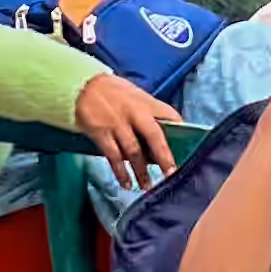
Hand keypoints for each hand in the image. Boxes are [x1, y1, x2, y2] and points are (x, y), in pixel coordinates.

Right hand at [72, 70, 178, 187]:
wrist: (81, 85)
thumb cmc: (111, 91)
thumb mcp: (134, 94)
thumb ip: (148, 111)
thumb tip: (165, 132)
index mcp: (145, 101)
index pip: (169, 114)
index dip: (180, 130)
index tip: (189, 146)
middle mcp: (133, 112)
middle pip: (154, 137)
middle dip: (164, 157)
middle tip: (171, 174)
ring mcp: (116, 123)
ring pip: (133, 151)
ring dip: (141, 171)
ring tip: (147, 186)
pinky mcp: (101, 132)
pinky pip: (114, 156)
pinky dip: (121, 172)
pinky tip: (126, 182)